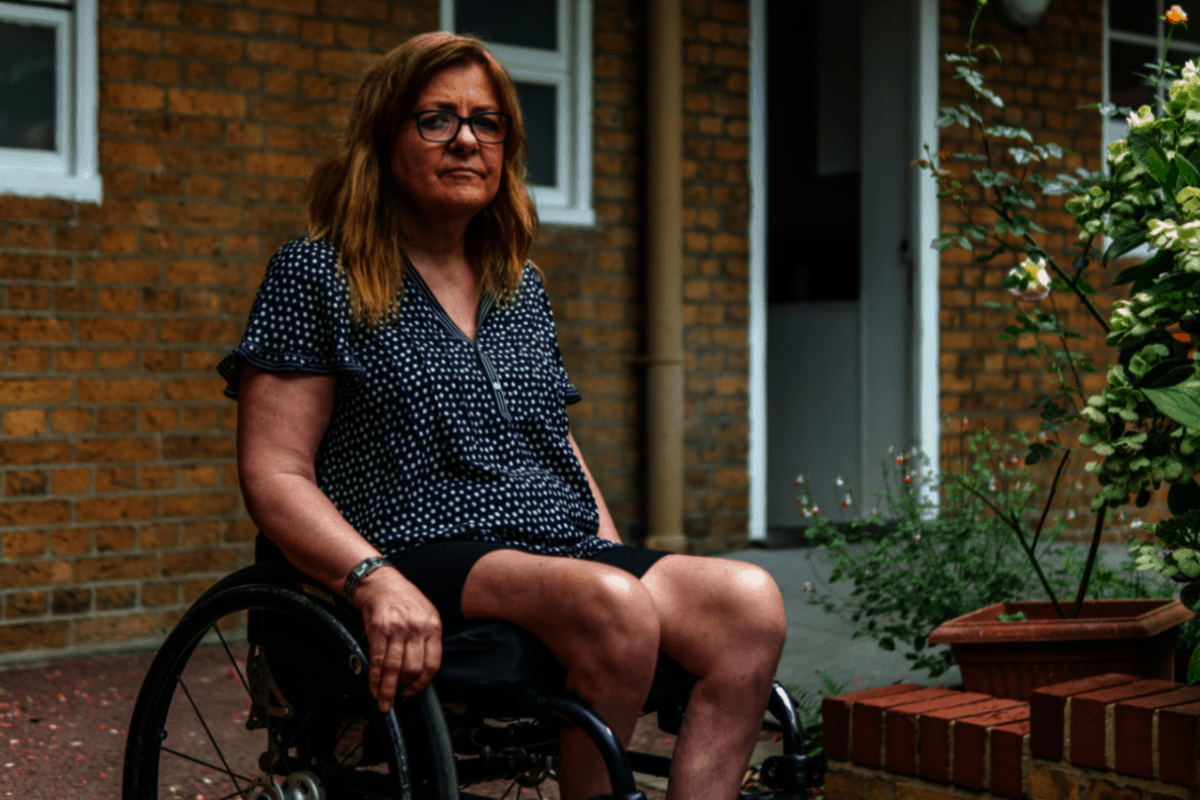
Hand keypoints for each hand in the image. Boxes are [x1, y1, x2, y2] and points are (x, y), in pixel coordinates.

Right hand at [352, 566, 441, 711]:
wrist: (380, 582)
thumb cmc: (403, 600)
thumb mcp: (425, 614)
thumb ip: (427, 639)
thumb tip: (419, 672)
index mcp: (433, 626)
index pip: (433, 664)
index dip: (422, 683)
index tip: (413, 692)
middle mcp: (417, 628)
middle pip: (413, 669)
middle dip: (404, 688)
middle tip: (397, 697)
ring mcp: (397, 628)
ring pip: (394, 668)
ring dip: (387, 690)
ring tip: (383, 701)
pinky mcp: (378, 629)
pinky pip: (377, 660)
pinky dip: (374, 678)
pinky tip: (373, 687)